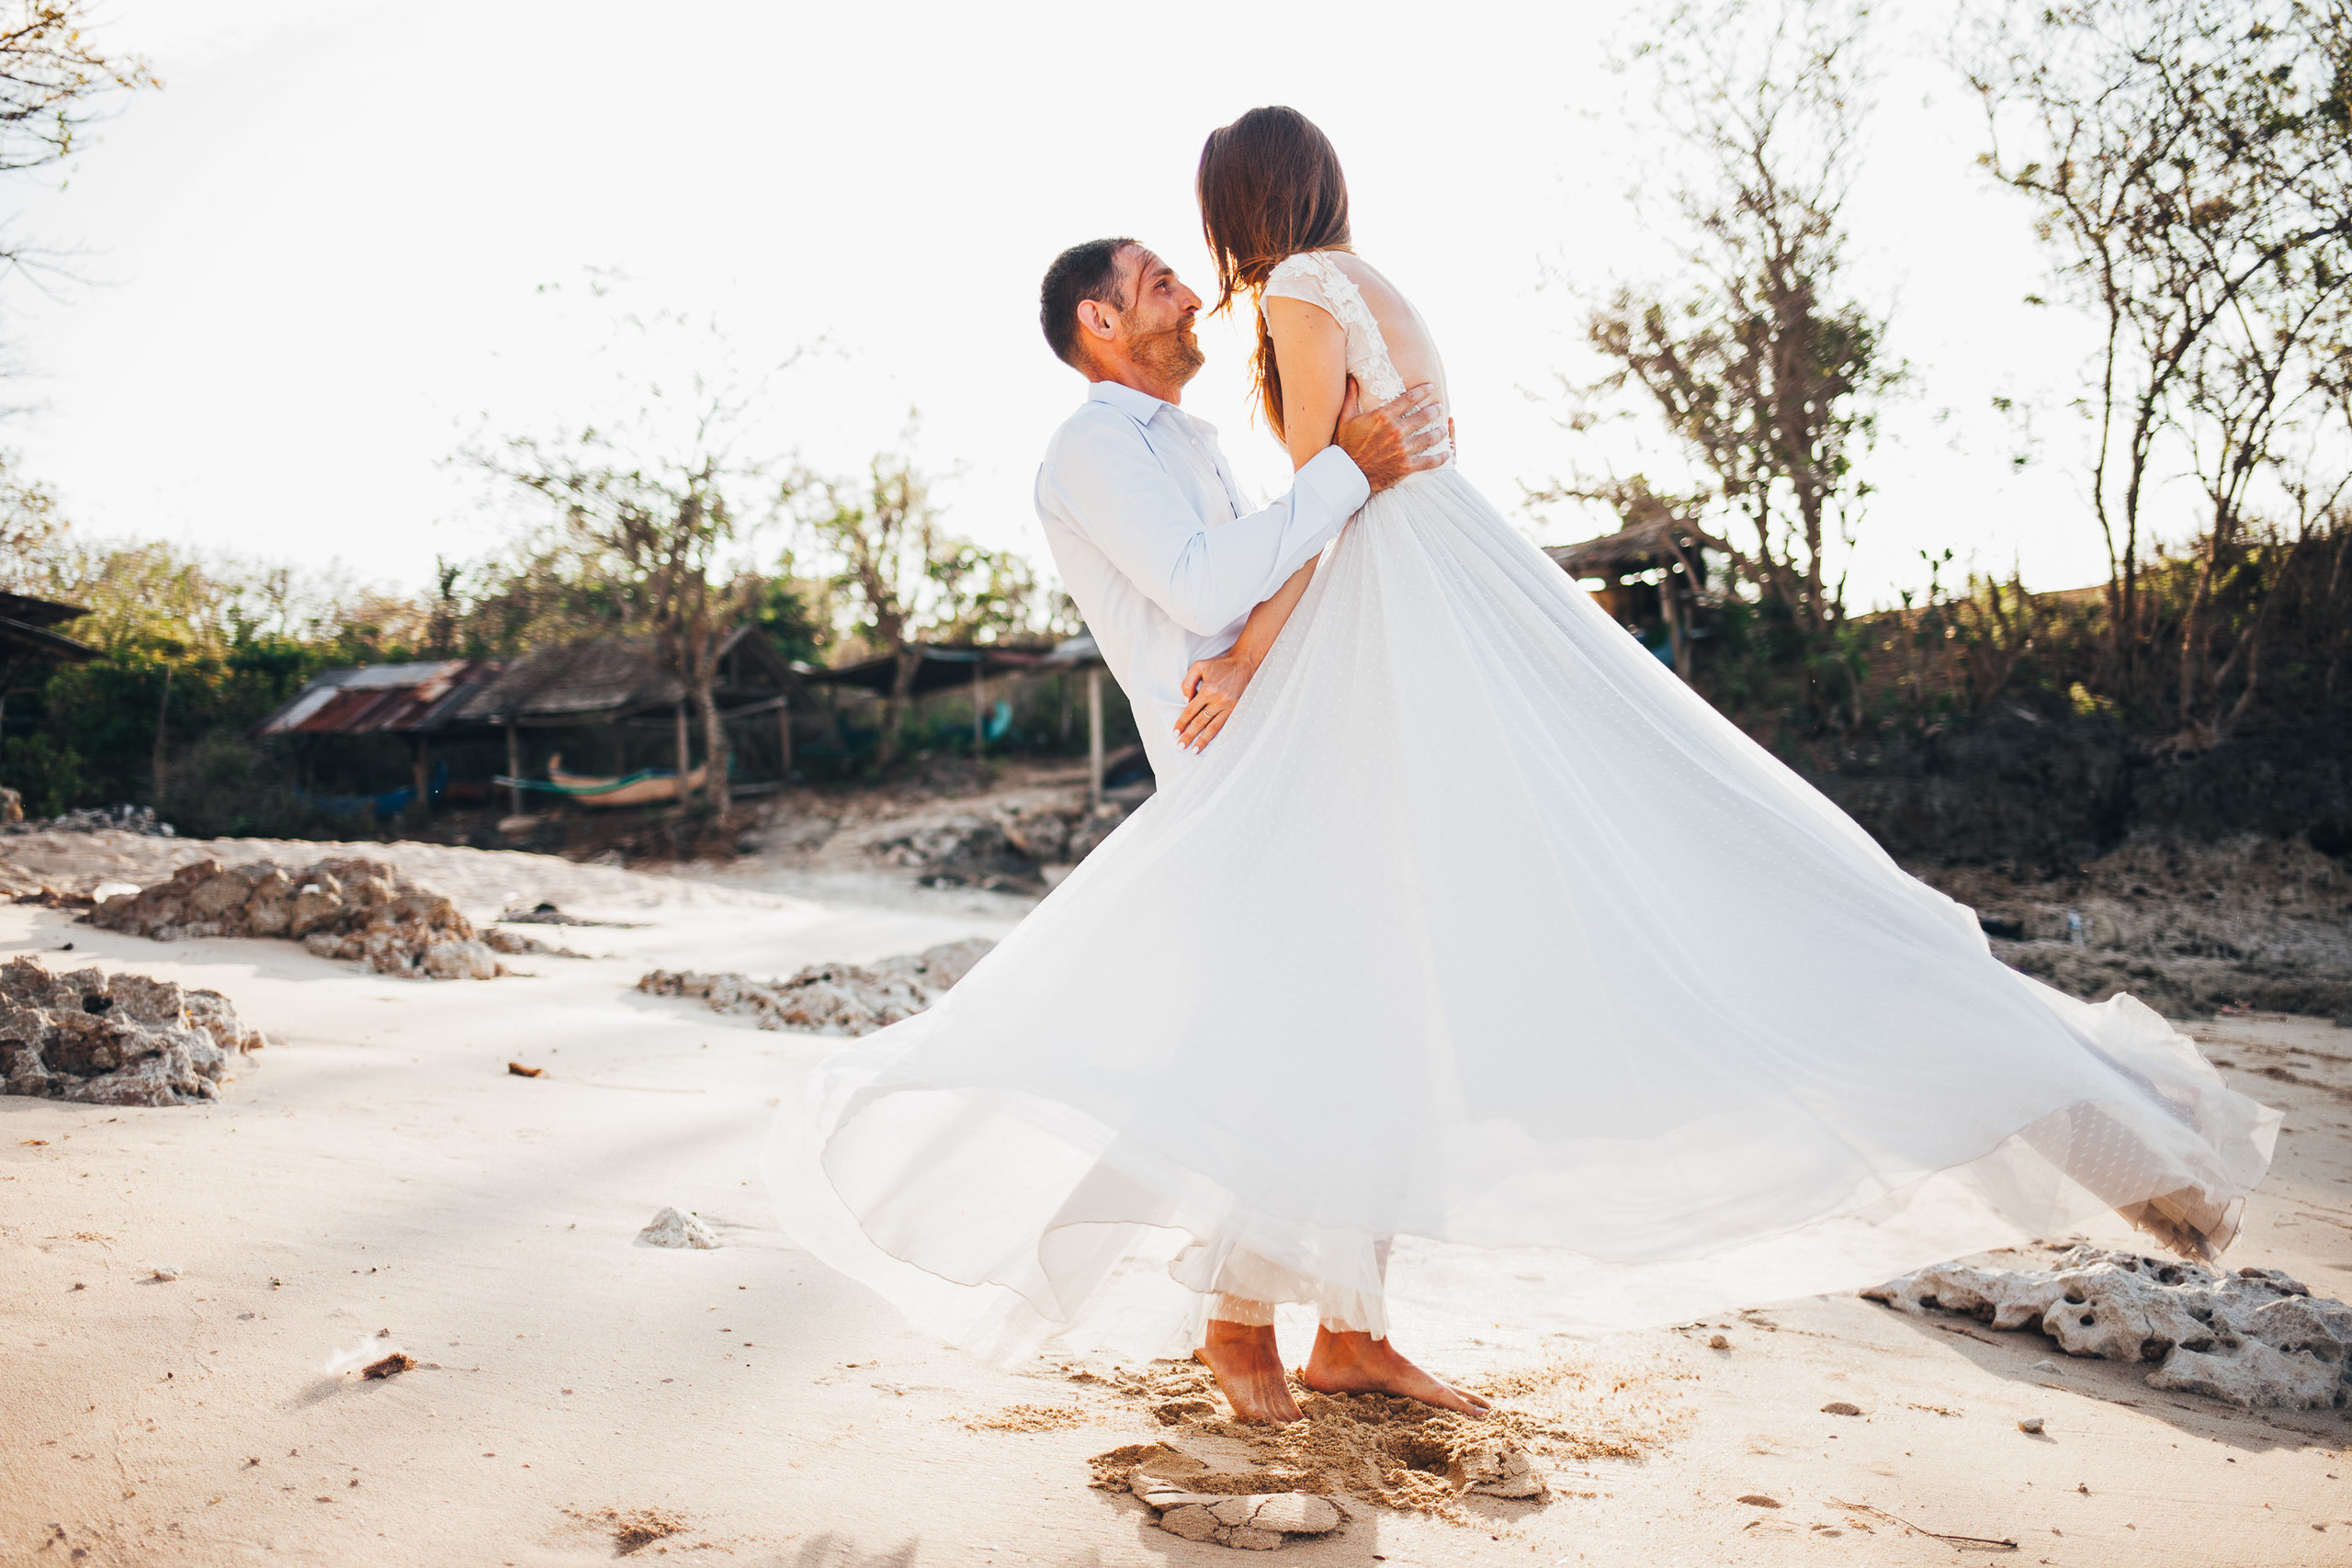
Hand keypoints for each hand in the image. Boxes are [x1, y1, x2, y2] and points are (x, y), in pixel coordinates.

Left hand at [1175, 651, 1255, 752]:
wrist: (1244, 663)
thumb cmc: (1220, 665)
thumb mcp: (1199, 666)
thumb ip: (1188, 682)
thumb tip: (1185, 700)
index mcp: (1207, 690)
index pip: (1190, 711)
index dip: (1182, 723)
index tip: (1175, 733)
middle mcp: (1218, 700)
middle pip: (1200, 722)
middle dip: (1189, 736)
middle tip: (1180, 746)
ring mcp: (1229, 706)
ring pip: (1213, 727)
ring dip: (1202, 740)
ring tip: (1194, 750)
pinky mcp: (1237, 708)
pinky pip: (1225, 725)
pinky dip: (1217, 735)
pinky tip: (1212, 743)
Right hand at [1332, 377, 1447, 491]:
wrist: (1346, 474)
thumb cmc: (1344, 445)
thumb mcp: (1345, 418)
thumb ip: (1351, 396)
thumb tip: (1350, 377)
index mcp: (1383, 416)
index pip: (1409, 398)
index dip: (1423, 391)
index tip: (1430, 388)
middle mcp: (1396, 431)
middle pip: (1424, 416)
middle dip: (1434, 410)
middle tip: (1439, 407)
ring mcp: (1403, 449)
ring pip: (1430, 437)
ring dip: (1439, 431)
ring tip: (1443, 428)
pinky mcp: (1406, 466)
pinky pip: (1429, 461)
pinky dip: (1440, 457)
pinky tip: (1446, 453)